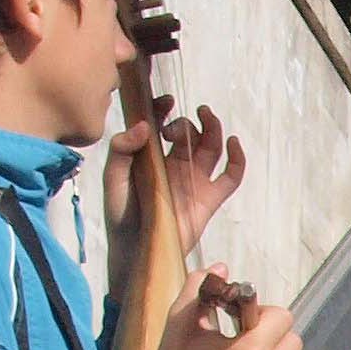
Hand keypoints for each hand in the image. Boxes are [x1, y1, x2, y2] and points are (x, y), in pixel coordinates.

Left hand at [107, 100, 245, 282]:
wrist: (136, 248)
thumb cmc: (121, 213)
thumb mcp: (113, 177)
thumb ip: (122, 150)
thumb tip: (144, 128)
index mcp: (152, 155)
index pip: (161, 124)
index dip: (164, 109)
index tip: (164, 101)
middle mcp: (175, 164)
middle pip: (191, 133)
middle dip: (186, 123)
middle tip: (173, 129)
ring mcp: (195, 180)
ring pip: (211, 147)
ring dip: (212, 128)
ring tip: (206, 116)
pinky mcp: (210, 198)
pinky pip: (231, 176)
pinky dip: (237, 159)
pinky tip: (233, 143)